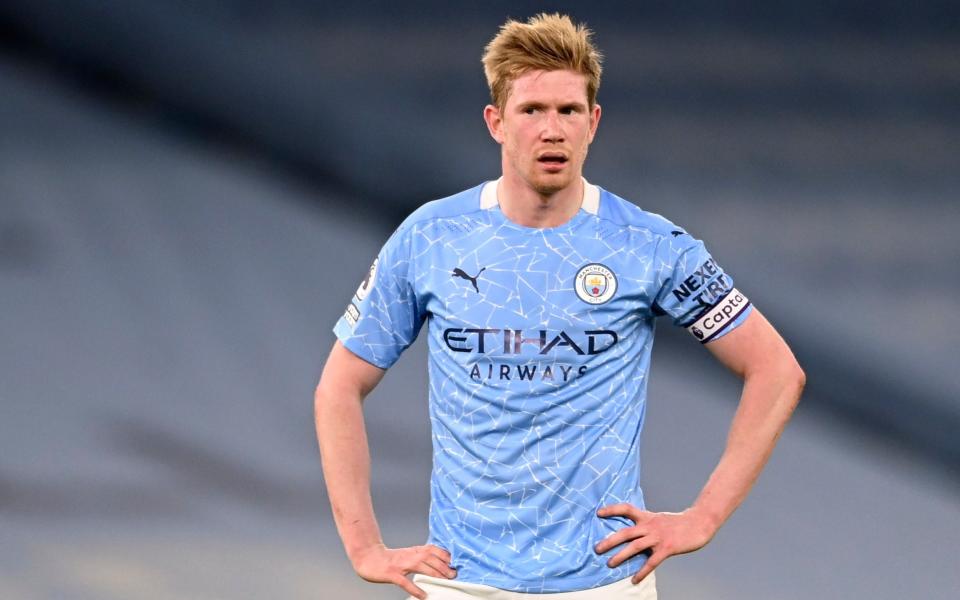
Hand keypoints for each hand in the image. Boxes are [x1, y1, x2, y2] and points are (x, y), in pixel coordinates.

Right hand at [350, 543, 455, 598]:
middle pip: (430, 558)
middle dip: (444, 566)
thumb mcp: (408, 554)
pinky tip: (423, 595)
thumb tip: (439, 563)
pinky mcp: (392, 574)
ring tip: (445, 581)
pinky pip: (405, 582)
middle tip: (454, 574)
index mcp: (414, 550)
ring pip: (421, 566)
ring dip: (434, 573)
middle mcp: (409, 555)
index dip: (445, 555)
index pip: (433, 549)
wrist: (369, 557)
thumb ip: (422, 557)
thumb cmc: (390, 559)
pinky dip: (415, 588)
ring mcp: (400, 564)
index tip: (456, 562)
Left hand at [594, 504, 717, 583]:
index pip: (626, 508)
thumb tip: (633, 532)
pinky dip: (642, 571)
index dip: (612, 509)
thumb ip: (646, 523)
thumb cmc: (678, 522)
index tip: (598, 513)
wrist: (699, 522)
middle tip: (596, 548)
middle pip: (626, 532)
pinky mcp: (667, 548)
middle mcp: (650, 526)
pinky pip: (652, 562)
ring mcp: (658, 537)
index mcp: (647, 517)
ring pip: (635, 546)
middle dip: (610, 540)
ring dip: (621, 555)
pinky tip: (634, 579)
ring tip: (610, 564)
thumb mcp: (659, 518)